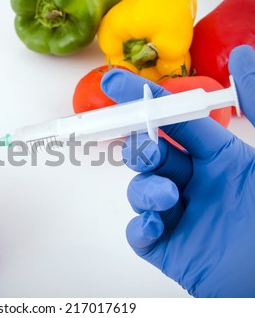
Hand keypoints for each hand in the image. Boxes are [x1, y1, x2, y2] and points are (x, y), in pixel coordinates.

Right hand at [101, 45, 254, 296]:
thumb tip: (243, 55)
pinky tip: (155, 227)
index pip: (176, 121)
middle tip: (149, 149)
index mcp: (221, 158)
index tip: (114, 82)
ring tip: (169, 198)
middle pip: (150, 154)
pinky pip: (140, 232)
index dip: (145, 99)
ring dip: (145, 189)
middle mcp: (197, 183)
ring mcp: (180, 215)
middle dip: (142, 149)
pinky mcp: (168, 247)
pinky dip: (140, 227)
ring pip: (141, 190)